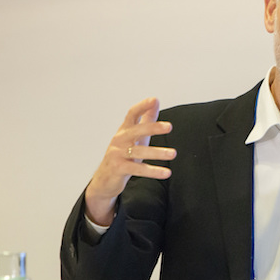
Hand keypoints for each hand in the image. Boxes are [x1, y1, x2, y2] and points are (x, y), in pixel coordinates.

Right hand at [84, 97, 176, 225]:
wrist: (105, 178)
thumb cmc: (123, 154)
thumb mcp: (135, 136)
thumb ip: (146, 119)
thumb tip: (155, 100)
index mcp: (125, 130)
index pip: (132, 114)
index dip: (142, 106)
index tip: (154, 100)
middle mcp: (119, 140)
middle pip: (136, 130)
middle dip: (152, 127)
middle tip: (169, 126)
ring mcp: (117, 154)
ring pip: (138, 151)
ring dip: (157, 152)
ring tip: (173, 153)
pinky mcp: (119, 168)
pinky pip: (138, 169)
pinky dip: (153, 171)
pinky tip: (166, 172)